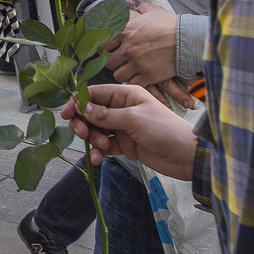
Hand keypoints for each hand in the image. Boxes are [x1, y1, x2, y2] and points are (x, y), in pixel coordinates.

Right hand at [61, 84, 196, 179]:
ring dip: (93, 140)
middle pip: (92, 113)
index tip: (66, 114)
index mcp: (126, 95)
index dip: (78, 103)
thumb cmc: (165, 130)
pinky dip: (99, 152)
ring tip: (101, 148)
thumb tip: (82, 108)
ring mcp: (123, 127)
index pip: (95, 94)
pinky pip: (105, 146)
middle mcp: (122, 108)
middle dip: (84, 123)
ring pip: (97, 130)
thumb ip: (106, 115)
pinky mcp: (125, 144)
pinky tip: (98, 159)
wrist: (187, 156)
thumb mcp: (133, 119)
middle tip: (83, 134)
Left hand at [104, 3, 176, 86]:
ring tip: (130, 70)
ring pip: (118, 75)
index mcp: (125, 31)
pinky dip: (135, 81)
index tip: (113, 51)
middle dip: (114, 63)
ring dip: (123, 73)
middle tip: (122, 62)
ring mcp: (137, 63)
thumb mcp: (153, 11)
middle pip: (109, 62)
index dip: (107, 49)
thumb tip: (134, 9)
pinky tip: (140, 76)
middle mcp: (128, 48)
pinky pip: (132, 83)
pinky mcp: (147, 75)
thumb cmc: (171, 25)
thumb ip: (140, 9)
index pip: (104, 45)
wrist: (188, 40)